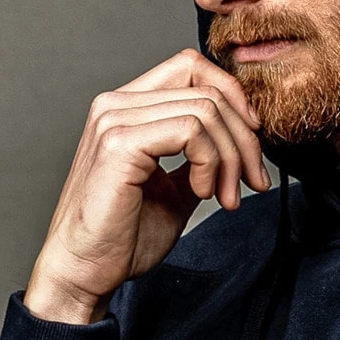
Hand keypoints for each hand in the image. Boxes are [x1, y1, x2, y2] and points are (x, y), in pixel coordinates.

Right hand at [24, 48, 270, 324]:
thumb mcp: (176, 190)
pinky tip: (203, 193)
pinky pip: (191, 131)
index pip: (191, 67)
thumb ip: (200, 158)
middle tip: (252, 181)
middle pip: (206, 89)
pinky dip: (211, 162)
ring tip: (226, 197)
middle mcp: (116, 104)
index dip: (233, 97)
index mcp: (127, 108)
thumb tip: (239, 144)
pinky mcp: (120, 143)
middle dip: (244, 138)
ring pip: (205, 109)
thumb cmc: (123, 237)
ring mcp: (115, 119)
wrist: (86, 271)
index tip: (252, 143)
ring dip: (230, 157)